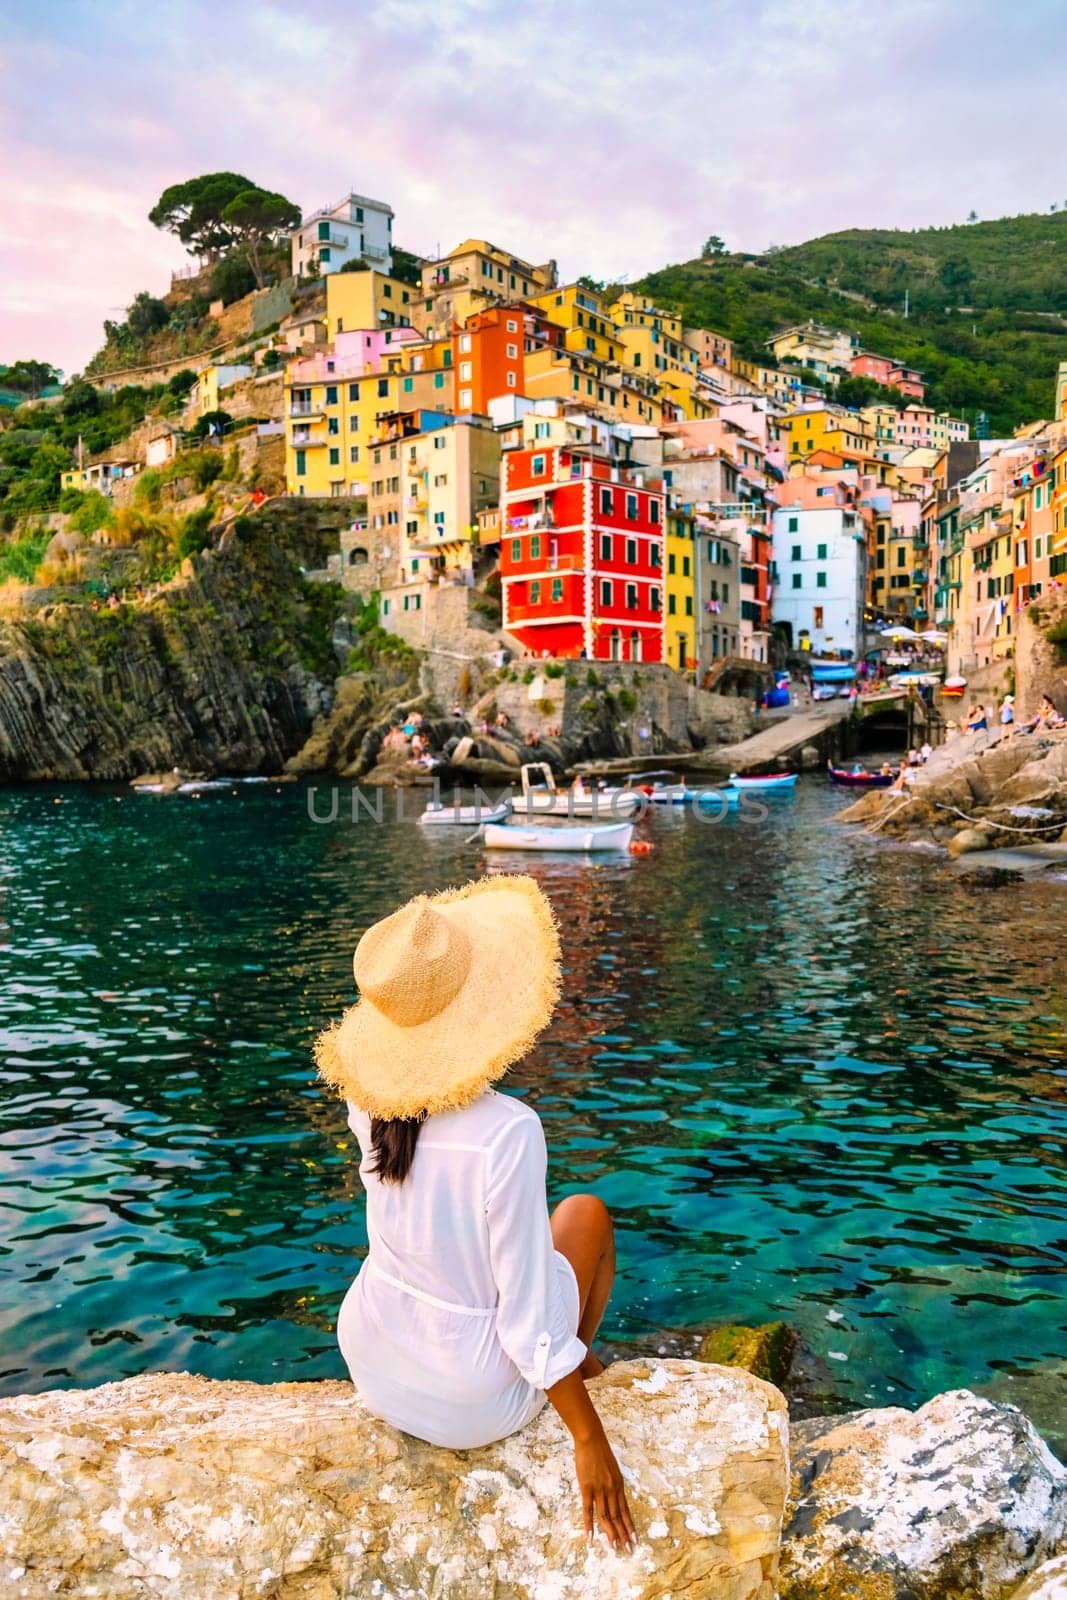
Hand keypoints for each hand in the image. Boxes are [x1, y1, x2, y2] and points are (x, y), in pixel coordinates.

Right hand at [574, 1430, 635, 1551]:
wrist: (591, 1439)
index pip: (626, 1511)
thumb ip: (613, 1484)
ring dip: (610, 1533)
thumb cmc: (600, 1452)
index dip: (630, 1526)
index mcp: (619, 1485)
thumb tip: (614, 1496)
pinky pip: (588, 1509)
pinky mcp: (587, 1488)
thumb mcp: (612, 1469)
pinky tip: (591, 1536)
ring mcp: (599, 1489)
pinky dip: (589, 1524)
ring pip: (606, 1516)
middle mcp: (612, 1490)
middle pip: (618, 1517)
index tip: (635, 1540)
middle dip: (624, 1535)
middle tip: (628, 1550)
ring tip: (613, 1548)